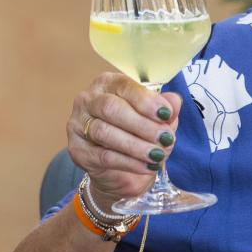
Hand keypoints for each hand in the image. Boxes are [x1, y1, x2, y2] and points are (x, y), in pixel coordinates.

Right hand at [67, 72, 181, 211]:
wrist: (121, 168)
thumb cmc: (139, 132)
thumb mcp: (156, 118)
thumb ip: (165, 108)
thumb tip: (174, 101)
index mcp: (108, 83)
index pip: (125, 86)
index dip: (146, 101)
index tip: (166, 114)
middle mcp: (88, 99)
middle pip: (111, 108)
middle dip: (142, 125)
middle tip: (165, 138)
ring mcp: (78, 124)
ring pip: (105, 133)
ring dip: (136, 146)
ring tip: (158, 154)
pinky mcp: (77, 150)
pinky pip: (103, 156)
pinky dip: (129, 162)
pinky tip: (147, 166)